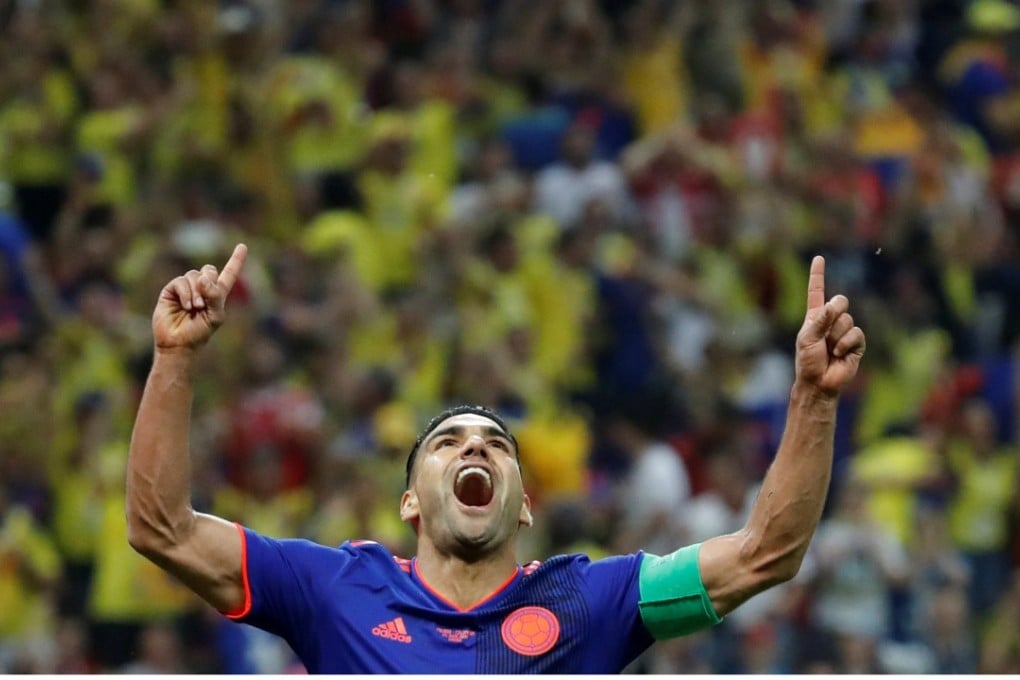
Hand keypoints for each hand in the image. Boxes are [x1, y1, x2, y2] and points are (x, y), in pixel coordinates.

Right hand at [152, 244, 246, 350]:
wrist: (179, 343)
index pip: (229, 273)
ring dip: (197, 292)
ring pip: (194, 275)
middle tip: (203, 304)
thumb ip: (214, 296)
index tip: (243, 246)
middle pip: (209, 269)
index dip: (236, 260)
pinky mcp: (172, 290)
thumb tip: (202, 277)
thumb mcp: (215, 316)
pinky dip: (186, 293)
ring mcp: (187, 288)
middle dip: (208, 284)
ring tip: (195, 307)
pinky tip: (186, 306)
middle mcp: (202, 288)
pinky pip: (181, 281)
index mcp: (217, 294)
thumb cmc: (200, 332)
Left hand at [795, 256, 865, 395]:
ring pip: (847, 319)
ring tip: (829, 350)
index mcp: (814, 316)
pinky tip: (839, 354)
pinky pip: (856, 333)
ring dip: (836, 335)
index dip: (818, 275)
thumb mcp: (807, 337)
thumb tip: (834, 305)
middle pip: (840, 301)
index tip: (819, 258)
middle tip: (825, 330)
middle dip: (834, 311)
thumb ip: (820, 320)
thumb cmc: (807, 361)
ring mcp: (844, 332)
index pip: (816, 291)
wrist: (818, 383)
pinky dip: (846, 343)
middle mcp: (830, 321)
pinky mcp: (856, 343)